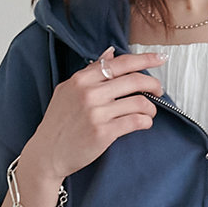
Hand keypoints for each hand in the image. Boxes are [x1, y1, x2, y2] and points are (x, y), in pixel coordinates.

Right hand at [26, 48, 164, 182]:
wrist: (47, 153)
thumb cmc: (59, 122)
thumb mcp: (68, 90)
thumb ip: (90, 71)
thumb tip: (109, 53)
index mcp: (82, 79)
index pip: (120, 63)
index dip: (145, 59)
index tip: (160, 59)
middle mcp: (89, 92)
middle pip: (134, 80)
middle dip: (154, 84)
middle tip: (159, 90)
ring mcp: (96, 113)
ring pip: (139, 102)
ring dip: (151, 107)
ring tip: (149, 112)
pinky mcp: (103, 132)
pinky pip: (135, 121)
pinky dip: (146, 121)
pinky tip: (144, 123)